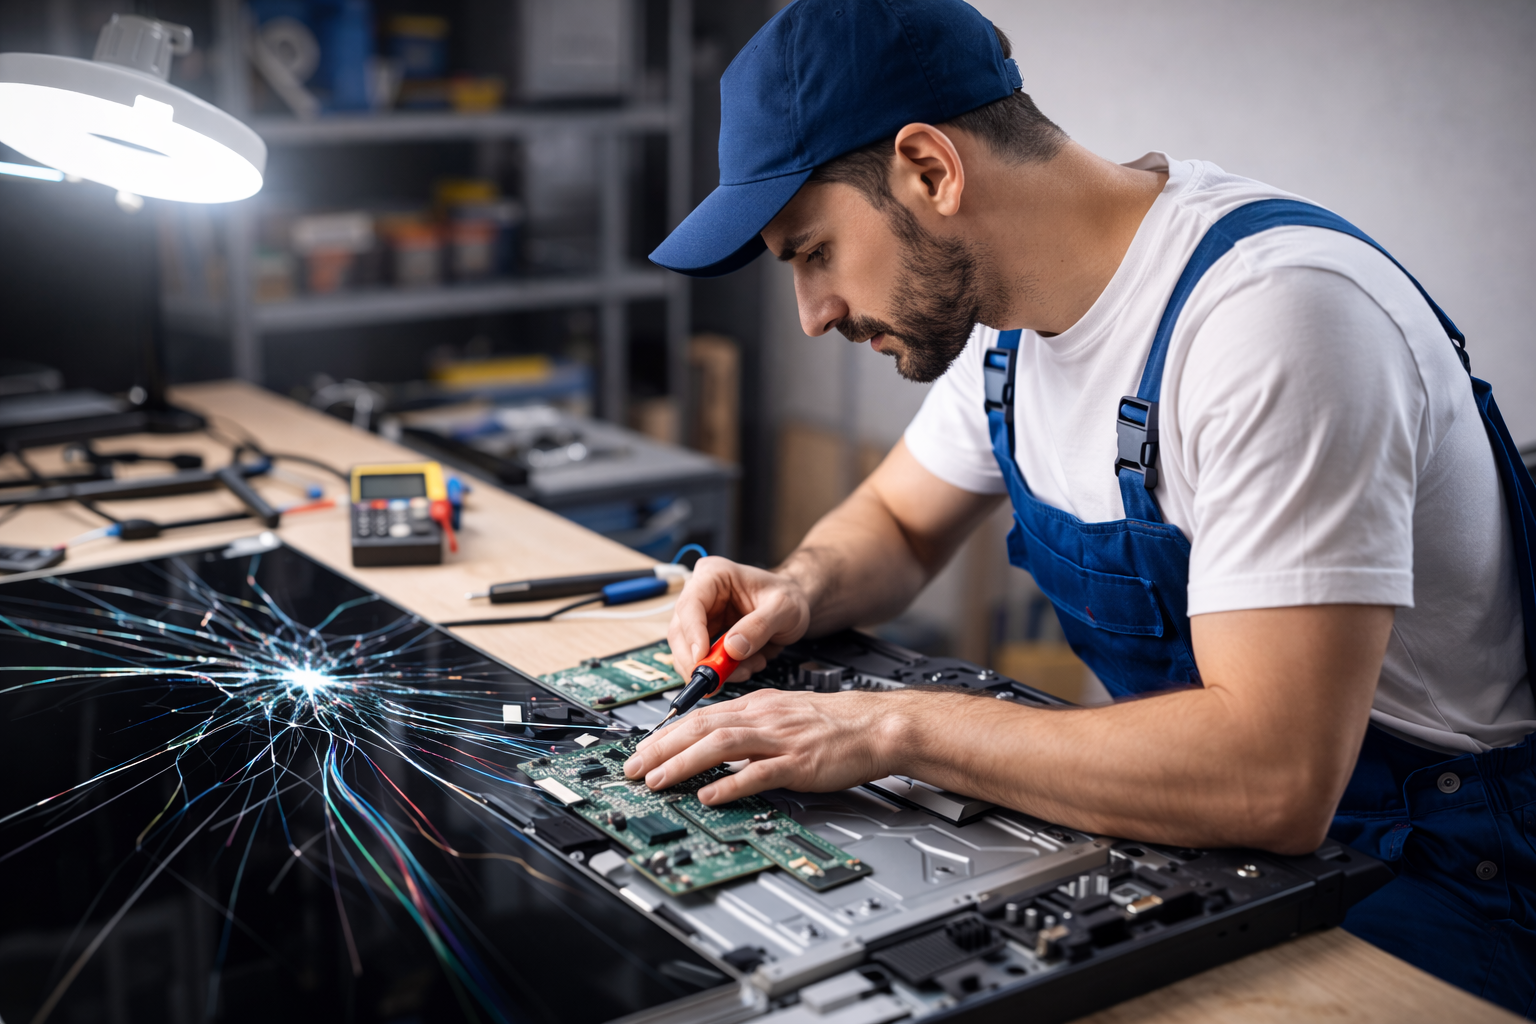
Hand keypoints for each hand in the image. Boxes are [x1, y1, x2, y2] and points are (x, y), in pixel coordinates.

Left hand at [623, 688, 905, 804]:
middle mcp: (763, 718)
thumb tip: (714, 743)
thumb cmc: (834, 725)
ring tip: (658, 781)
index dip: (665, 733)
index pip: (700, 715)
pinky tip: (709, 796)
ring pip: (721, 745)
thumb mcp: (783, 715)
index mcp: (758, 706)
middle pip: (701, 726)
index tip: (641, 750)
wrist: (876, 726)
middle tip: (632, 768)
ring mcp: (780, 740)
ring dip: (683, 763)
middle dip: (661, 748)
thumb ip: (750, 728)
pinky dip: (731, 783)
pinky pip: (759, 773)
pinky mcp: (799, 763)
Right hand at [666, 557, 811, 680]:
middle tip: (715, 680)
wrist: (795, 605)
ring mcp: (703, 617)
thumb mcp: (784, 608)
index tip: (702, 658)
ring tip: (746, 669)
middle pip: (680, 631)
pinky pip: (704, 660)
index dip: (692, 634)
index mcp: (714, 574)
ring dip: (713, 668)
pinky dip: (722, 671)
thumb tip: (732, 648)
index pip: (690, 604)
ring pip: (688, 650)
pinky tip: (746, 666)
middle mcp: (701, 594)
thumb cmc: (789, 597)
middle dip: (696, 660)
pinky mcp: (707, 636)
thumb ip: (760, 626)